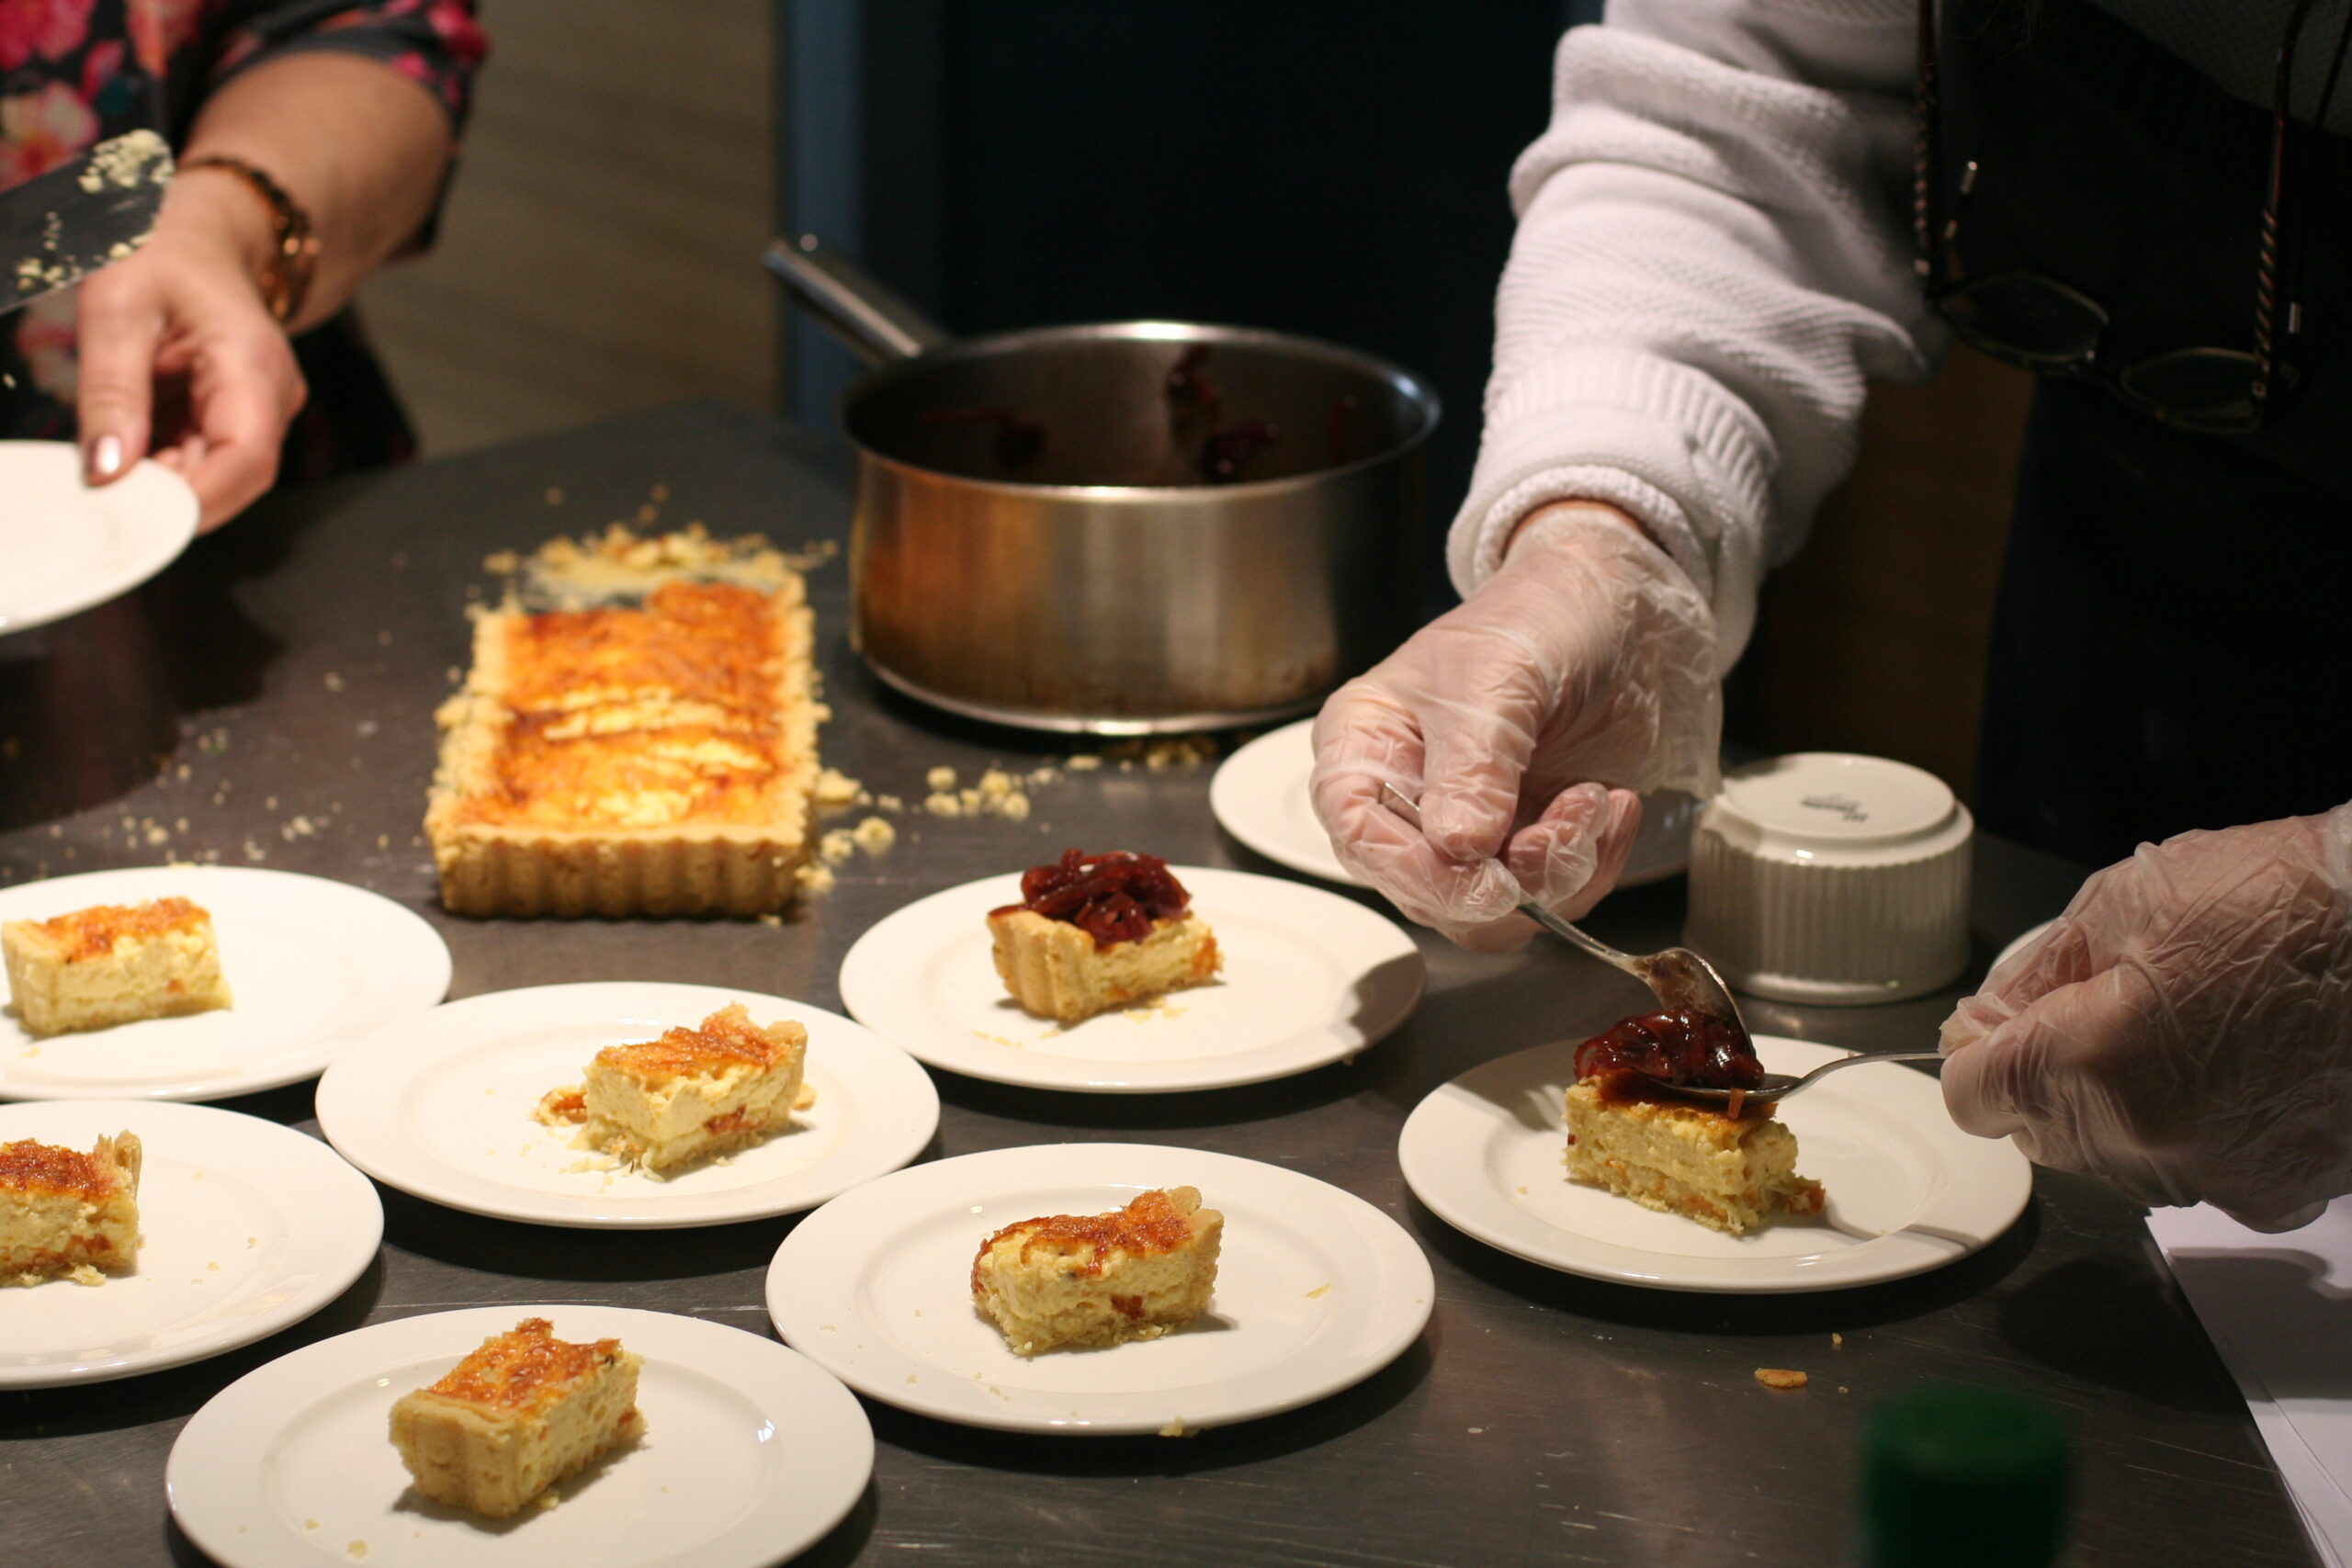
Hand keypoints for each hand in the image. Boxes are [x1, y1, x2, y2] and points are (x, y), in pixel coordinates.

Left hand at [75, 169, 306, 531]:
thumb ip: (110, 391)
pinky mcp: (237, 420)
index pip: (245, 462)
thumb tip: (107, 472)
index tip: (129, 513)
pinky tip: (128, 442)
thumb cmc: (160, 251)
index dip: (193, 502)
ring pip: (216, 477)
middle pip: (231, 479)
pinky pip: (203, 461)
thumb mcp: (116, 307)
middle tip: (100, 486)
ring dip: (160, 480)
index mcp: (254, 367)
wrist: (198, 234)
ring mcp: (260, 413)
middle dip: (166, 496)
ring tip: (109, 450)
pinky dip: (160, 464)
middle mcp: (272, 400)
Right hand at [1309, 503, 1720, 949]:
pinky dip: (1592, 865)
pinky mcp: (1528, 845)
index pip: (1358, 834)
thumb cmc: (1534, 618)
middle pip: (1427, 892)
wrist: (1615, 611)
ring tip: (1594, 800)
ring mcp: (1469, 830)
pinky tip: (1610, 805)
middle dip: (1506, 878)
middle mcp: (1405, 801)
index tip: (1485, 873)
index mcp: (1365, 747)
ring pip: (1492, 912)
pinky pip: (1550, 897)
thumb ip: (1474, 763)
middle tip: (1566, 825)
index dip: (1415, 870)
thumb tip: (1459, 846)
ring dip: (1558, 873)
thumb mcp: (1498, 677)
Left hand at [1941, 804, 2351, 1230]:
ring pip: (2116, 1158)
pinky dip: (2196, 1126)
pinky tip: (2236, 1065)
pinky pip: (2197, 1169)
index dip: (1978, 1052)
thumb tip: (1987, 1023)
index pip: (1975, 1095)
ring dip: (2121, 1104)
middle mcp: (2152, 1139)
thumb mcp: (2132, 899)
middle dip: (2048, 1074)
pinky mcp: (2283, 1190)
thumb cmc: (2295, 901)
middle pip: (2042, 1133)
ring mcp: (2223, 1175)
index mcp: (2097, 1061)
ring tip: (2185, 1027)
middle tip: (2104, 1004)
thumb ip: (2038, 975)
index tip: (1995, 1024)